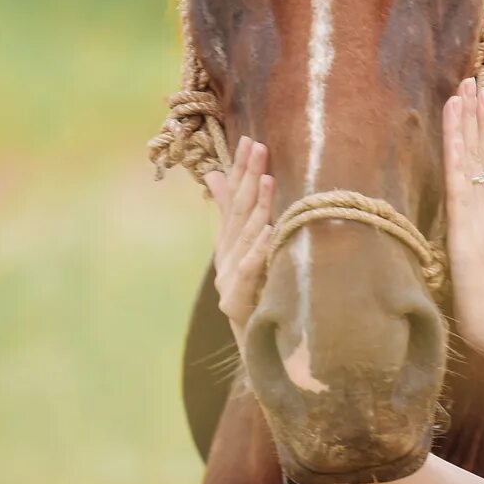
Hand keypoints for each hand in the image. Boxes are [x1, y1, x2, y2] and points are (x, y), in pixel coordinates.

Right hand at [202, 139, 274, 337]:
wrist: (252, 343)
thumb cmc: (249, 292)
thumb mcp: (239, 249)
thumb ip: (227, 211)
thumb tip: (213, 174)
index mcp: (227, 241)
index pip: (233, 197)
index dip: (240, 169)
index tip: (249, 140)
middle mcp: (226, 254)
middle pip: (238, 211)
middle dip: (249, 177)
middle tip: (259, 147)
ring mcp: (229, 276)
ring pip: (244, 236)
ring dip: (257, 206)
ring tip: (267, 179)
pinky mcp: (237, 298)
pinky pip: (251, 268)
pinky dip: (259, 247)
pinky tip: (269, 229)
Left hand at [441, 79, 483, 359]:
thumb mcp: (472, 273)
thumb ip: (468, 255)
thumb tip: (458, 248)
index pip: (481, 170)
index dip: (478, 137)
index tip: (476, 106)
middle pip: (480, 155)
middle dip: (476, 117)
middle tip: (473, 80)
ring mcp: (478, 213)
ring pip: (472, 157)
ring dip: (468, 120)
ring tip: (467, 86)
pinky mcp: (467, 221)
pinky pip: (459, 172)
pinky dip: (457, 141)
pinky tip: (455, 116)